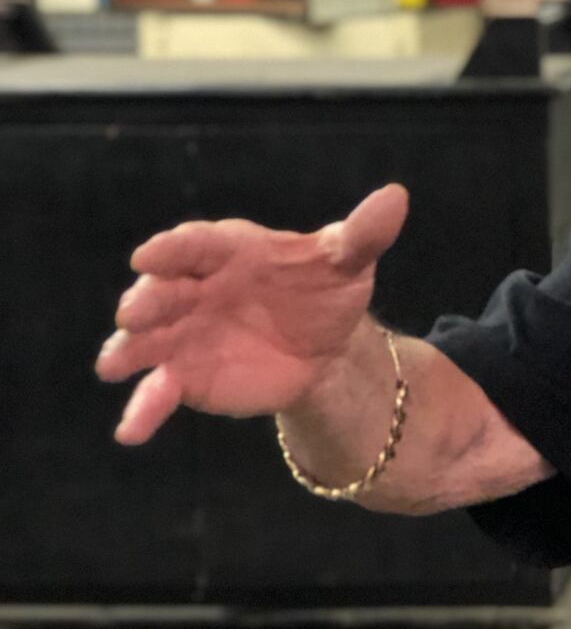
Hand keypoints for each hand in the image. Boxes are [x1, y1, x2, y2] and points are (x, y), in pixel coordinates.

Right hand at [96, 185, 409, 446]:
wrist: (324, 345)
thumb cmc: (324, 288)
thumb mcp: (349, 261)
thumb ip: (364, 234)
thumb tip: (396, 197)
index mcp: (231, 251)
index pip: (197, 243)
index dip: (174, 248)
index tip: (149, 254)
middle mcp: (197, 289)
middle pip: (163, 291)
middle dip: (146, 300)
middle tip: (133, 312)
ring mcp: (185, 334)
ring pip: (148, 342)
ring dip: (128, 351)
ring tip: (115, 366)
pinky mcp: (186, 376)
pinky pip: (160, 392)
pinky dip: (143, 409)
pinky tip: (131, 431)